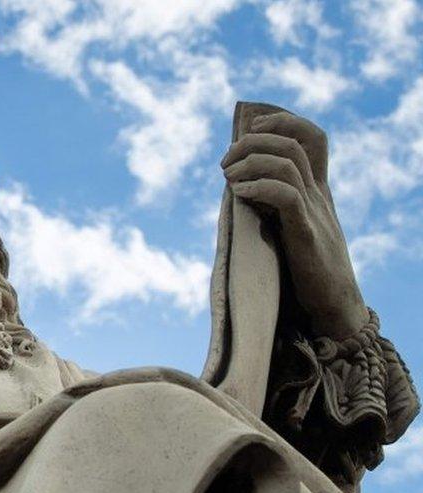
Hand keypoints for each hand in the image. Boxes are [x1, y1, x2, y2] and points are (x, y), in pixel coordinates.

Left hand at [221, 111, 368, 338]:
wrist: (333, 306)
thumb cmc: (305, 268)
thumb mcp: (290, 226)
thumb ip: (273, 203)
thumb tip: (236, 185)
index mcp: (316, 189)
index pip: (313, 137)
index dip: (283, 122)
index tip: (249, 129)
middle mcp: (318, 194)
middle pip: (291, 144)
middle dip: (252, 142)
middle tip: (224, 162)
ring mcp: (314, 212)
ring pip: (288, 163)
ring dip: (249, 163)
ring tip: (226, 178)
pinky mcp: (306, 234)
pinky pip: (286, 196)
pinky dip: (259, 188)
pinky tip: (238, 195)